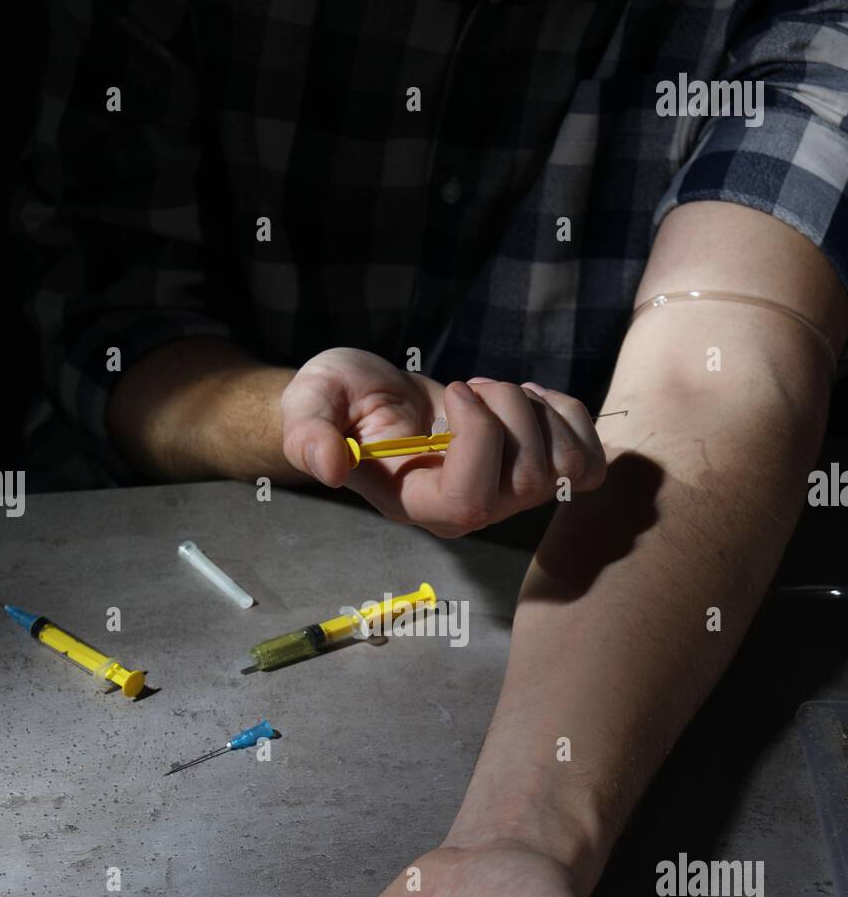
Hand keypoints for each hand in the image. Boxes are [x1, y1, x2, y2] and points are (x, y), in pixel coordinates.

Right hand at [280, 347, 605, 536]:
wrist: (368, 400)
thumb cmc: (339, 402)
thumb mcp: (308, 407)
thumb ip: (308, 437)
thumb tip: (329, 467)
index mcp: (418, 503)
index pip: (472, 501)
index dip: (480, 439)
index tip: (455, 390)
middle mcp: (469, 511)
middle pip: (529, 481)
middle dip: (510, 412)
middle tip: (473, 385)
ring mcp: (507, 496)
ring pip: (565, 470)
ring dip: (542, 413)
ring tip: (499, 391)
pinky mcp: (535, 469)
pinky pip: (587, 461)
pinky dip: (571, 417)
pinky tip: (532, 398)